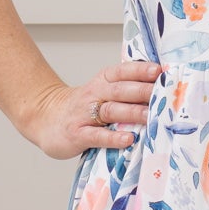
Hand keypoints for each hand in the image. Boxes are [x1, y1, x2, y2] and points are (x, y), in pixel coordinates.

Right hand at [27, 58, 164, 159]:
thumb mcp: (100, 92)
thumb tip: (160, 91)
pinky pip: (97, 135)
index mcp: (101, 81)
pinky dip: (113, 138)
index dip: (139, 70)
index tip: (159, 71)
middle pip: (120, 90)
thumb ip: (125, 91)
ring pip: (111, 110)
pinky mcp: (77, 134)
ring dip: (132, 112)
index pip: (121, 72)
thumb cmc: (82, 108)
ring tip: (151, 116)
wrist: (45, 118)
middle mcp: (93, 94)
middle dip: (142, 91)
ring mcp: (84, 115)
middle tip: (163, 95)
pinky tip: (129, 139)